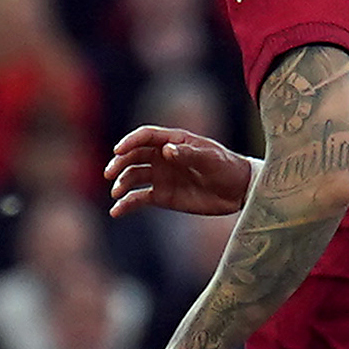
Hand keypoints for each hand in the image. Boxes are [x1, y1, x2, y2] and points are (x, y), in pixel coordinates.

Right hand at [105, 125, 257, 221]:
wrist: (238, 192)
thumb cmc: (227, 168)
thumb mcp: (211, 159)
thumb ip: (188, 154)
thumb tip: (165, 150)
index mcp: (174, 141)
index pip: (146, 137)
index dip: (130, 142)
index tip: (119, 151)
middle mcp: (163, 157)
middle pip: (133, 156)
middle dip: (119, 163)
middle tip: (110, 174)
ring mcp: (161, 176)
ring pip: (132, 176)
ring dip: (121, 183)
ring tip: (117, 193)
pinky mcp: (161, 196)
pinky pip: (138, 198)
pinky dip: (126, 204)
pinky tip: (116, 211)